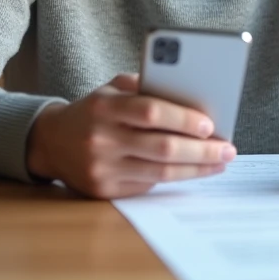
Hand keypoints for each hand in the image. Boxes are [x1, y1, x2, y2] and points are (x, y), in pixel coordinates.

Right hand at [26, 73, 235, 198]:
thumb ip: (145, 88)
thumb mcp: (111, 89)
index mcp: (104, 107)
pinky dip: (176, 177)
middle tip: (227, 149)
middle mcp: (101, 139)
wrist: (51, 142)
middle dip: (201, 150)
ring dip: (196, 168)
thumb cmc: (93, 111)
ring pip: (160, 172)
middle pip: (162, 147)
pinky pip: (149, 185)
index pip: (151, 112)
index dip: (183, 118)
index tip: (210, 124)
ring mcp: (102, 168)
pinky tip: (195, 171)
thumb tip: (191, 98)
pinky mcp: (104, 191)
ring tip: (220, 162)